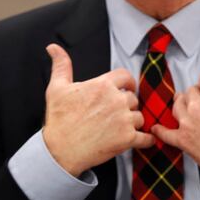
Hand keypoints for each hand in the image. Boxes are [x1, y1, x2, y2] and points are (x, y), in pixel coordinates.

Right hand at [42, 44, 154, 176]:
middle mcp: (116, 100)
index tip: (127, 88)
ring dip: (133, 122)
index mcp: (102, 85)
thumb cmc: (58, 120)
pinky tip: (142, 140)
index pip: (126, 76)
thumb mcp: (57, 88)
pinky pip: (146, 138)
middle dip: (126, 105)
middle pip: (133, 98)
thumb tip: (53, 47)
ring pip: (139, 117)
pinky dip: (146, 140)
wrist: (60, 151)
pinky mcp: (127, 139)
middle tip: (115, 113)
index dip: (127, 82)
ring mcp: (123, 120)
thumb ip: (61, 65)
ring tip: (119, 128)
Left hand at [153, 61, 199, 186]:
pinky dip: (160, 130)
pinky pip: (166, 133)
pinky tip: (156, 128)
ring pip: (177, 105)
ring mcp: (187, 123)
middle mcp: (197, 106)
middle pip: (191, 90)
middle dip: (198, 94)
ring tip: (188, 109)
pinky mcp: (182, 140)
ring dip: (182, 105)